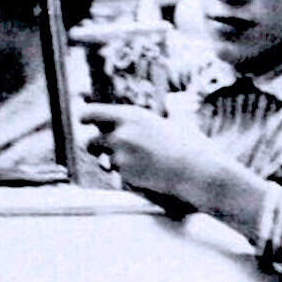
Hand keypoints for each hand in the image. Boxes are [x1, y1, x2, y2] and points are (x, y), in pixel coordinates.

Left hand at [79, 103, 262, 223]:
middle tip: (103, 150)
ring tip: (137, 163)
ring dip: (114, 163)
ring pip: (105, 161)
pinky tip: (148, 174)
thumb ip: (160, 117)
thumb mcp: (174, 122)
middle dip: (95, 148)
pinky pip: (120, 175)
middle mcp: (121, 132)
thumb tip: (169, 105)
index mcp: (131, 115)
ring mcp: (121, 154)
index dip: (86, 117)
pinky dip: (129, 175)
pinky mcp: (124, 174)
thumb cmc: (191, 146)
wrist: (197, 170)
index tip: (84, 121)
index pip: (92, 113)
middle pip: (91, 141)